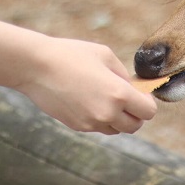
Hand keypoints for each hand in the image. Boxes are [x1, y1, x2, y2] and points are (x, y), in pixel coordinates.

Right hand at [19, 37, 157, 134]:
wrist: (36, 67)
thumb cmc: (71, 55)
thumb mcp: (105, 56)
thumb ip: (124, 75)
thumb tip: (135, 88)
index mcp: (118, 94)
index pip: (148, 112)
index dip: (147, 102)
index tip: (140, 93)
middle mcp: (107, 113)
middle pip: (135, 126)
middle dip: (135, 113)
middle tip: (127, 98)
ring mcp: (91, 123)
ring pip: (117, 130)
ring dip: (118, 118)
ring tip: (107, 99)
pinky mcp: (78, 126)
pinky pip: (99, 128)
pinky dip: (101, 119)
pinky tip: (91, 101)